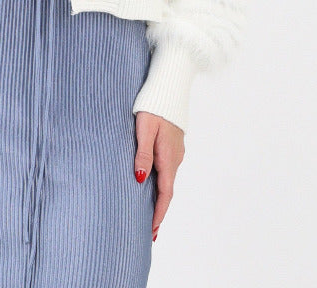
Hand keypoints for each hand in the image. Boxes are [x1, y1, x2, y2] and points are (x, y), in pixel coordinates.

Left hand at [134, 110, 184, 238]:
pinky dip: (160, 181)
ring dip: (159, 195)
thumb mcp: (144, 129)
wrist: (169, 85)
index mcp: (168, 157)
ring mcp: (176, 150)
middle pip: (167, 189)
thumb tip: (140, 179)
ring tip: (148, 210)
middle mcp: (175, 157)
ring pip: (167, 178)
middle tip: (150, 230)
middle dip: (159, 209)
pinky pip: (167, 167)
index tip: (152, 230)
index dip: (159, 212)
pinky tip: (151, 182)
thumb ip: (143, 153)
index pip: (165, 192)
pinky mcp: (173, 143)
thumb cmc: (153, 105)